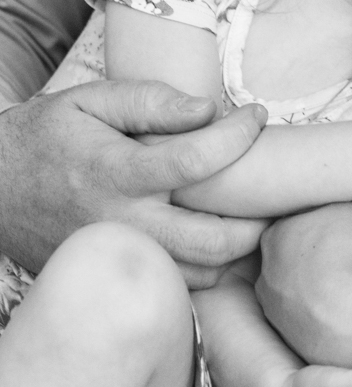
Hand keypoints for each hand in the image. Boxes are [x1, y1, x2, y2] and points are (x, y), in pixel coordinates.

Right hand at [0, 81, 266, 283]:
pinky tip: (216, 234)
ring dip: (239, 245)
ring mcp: (122, 258)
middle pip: (215, 238)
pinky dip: (210, 266)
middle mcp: (124, 223)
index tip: (257, 115)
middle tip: (270, 181)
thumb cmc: (46, 136)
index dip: (240, 135)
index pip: (198, 160)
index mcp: (117, 172)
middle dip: (258, 212)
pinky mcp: (119, 277)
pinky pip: (181, 286)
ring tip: (250, 208)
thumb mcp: (89, 99)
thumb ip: (149, 100)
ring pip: (204, 273)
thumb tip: (208, 109)